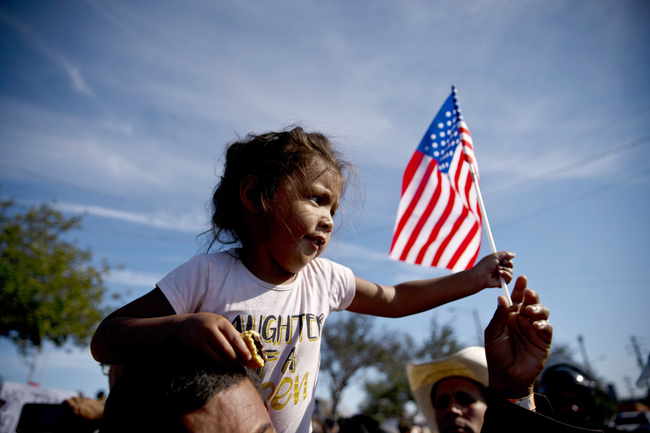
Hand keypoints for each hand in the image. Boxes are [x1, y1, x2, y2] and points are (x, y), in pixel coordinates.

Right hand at [177, 312, 253, 366]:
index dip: (243, 349)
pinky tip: (222, 363)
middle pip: (226, 348)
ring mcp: (201, 337)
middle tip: (241, 363)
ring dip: (227, 361)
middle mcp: (211, 328)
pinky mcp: (195, 345)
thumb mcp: (219, 324)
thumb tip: (246, 347)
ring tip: (232, 364)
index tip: (249, 357)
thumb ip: (230, 333)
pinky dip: (218, 361)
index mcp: (221, 321)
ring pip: (218, 354)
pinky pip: (209, 357)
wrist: (183, 325)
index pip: (235, 338)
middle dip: (235, 357)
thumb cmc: (206, 325)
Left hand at [472, 251, 514, 288]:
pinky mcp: (503, 282)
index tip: (502, 260)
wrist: (481, 275)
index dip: (507, 259)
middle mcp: (501, 268)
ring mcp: (502, 275)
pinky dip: (505, 275)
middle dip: (507, 264)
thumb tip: (514, 254)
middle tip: (498, 265)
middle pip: (511, 265)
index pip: (508, 259)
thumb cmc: (486, 265)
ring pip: (511, 271)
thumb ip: (505, 254)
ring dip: (504, 269)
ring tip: (497, 270)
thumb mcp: (495, 256)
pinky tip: (499, 274)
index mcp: (499, 262)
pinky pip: (510, 278)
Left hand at [484, 275, 551, 397]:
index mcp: (510, 316)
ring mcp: (534, 329)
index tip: (520, 278)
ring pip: (542, 311)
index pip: (516, 298)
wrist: (506, 376)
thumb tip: (502, 298)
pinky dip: (543, 323)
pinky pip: (547, 327)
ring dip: (537, 308)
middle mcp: (523, 320)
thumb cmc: (497, 354)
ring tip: (528, 310)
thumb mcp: (493, 333)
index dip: (519, 288)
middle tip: (527, 293)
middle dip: (531, 295)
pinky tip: (535, 324)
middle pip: (531, 302)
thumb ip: (499, 317)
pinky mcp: (543, 340)